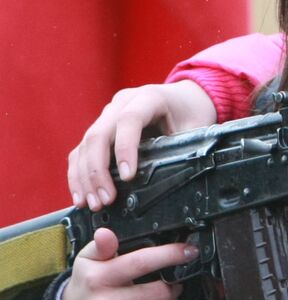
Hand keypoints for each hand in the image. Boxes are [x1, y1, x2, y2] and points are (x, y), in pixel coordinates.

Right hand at [58, 228, 196, 299]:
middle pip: (161, 294)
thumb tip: (106, 234)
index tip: (188, 252)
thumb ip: (101, 246)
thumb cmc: (88, 286)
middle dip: (174, 288)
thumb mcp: (88, 261)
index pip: (142, 263)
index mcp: (97, 278)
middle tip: (171, 286)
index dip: (171, 255)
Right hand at [68, 81, 216, 210]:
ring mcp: (107, 114)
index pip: (129, 119)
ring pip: (85, 145)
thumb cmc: (191, 112)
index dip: (125, 148)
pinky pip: (82, 151)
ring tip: (93, 203)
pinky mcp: (100, 128)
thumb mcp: (196, 127)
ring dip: (85, 177)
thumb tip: (175, 179)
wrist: (184, 96)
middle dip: (98, 171)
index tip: (127, 176)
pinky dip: (78, 174)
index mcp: (149, 97)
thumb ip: (185, 147)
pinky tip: (81, 196)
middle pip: (99, 134)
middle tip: (105, 199)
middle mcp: (122, 103)